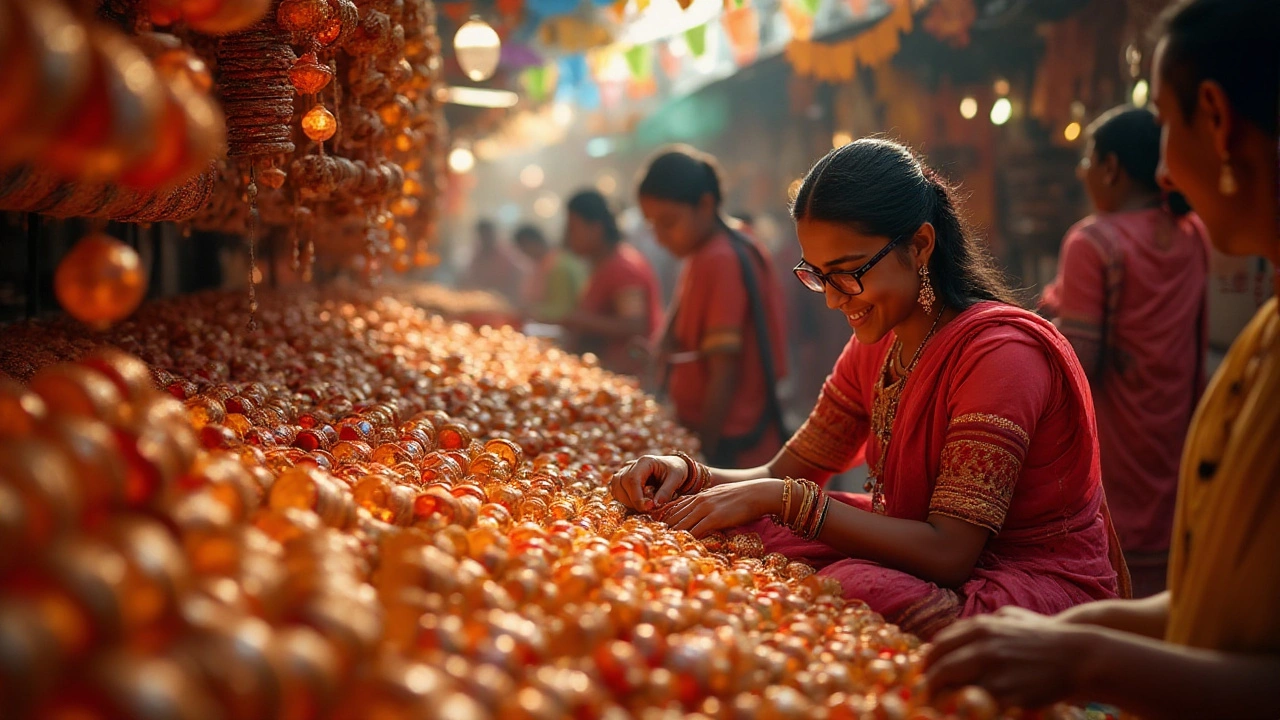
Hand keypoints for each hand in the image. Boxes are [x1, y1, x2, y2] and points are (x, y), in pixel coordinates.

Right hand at [609, 455, 687, 511]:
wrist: (673, 467)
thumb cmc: (675, 471)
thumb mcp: (676, 478)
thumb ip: (667, 491)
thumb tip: (654, 505)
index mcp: (644, 462)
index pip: (632, 480)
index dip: (636, 497)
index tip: (648, 508)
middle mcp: (631, 465)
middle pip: (621, 484)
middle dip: (632, 501)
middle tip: (648, 510)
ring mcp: (624, 472)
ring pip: (616, 489)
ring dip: (626, 502)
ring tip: (643, 507)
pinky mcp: (622, 481)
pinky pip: (617, 492)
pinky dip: (624, 501)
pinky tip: (637, 505)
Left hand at [654, 478, 782, 536]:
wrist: (759, 493)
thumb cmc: (743, 496)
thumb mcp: (721, 496)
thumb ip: (710, 504)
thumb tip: (705, 516)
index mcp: (699, 496)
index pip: (674, 507)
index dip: (663, 518)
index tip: (654, 528)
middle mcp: (699, 501)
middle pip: (674, 516)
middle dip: (663, 529)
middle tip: (652, 540)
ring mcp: (706, 509)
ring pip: (681, 524)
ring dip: (672, 536)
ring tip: (662, 546)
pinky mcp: (715, 518)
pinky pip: (696, 531)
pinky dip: (688, 539)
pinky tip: (682, 547)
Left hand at [925, 606, 1094, 709]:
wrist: (1079, 657)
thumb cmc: (1044, 637)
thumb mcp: (1010, 618)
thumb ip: (982, 624)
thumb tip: (956, 636)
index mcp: (981, 627)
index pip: (940, 645)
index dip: (929, 661)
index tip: (925, 672)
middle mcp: (983, 647)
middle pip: (941, 667)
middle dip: (929, 683)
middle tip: (924, 694)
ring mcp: (994, 671)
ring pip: (952, 689)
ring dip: (941, 699)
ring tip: (938, 707)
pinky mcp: (1006, 693)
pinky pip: (975, 704)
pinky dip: (964, 709)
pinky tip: (963, 712)